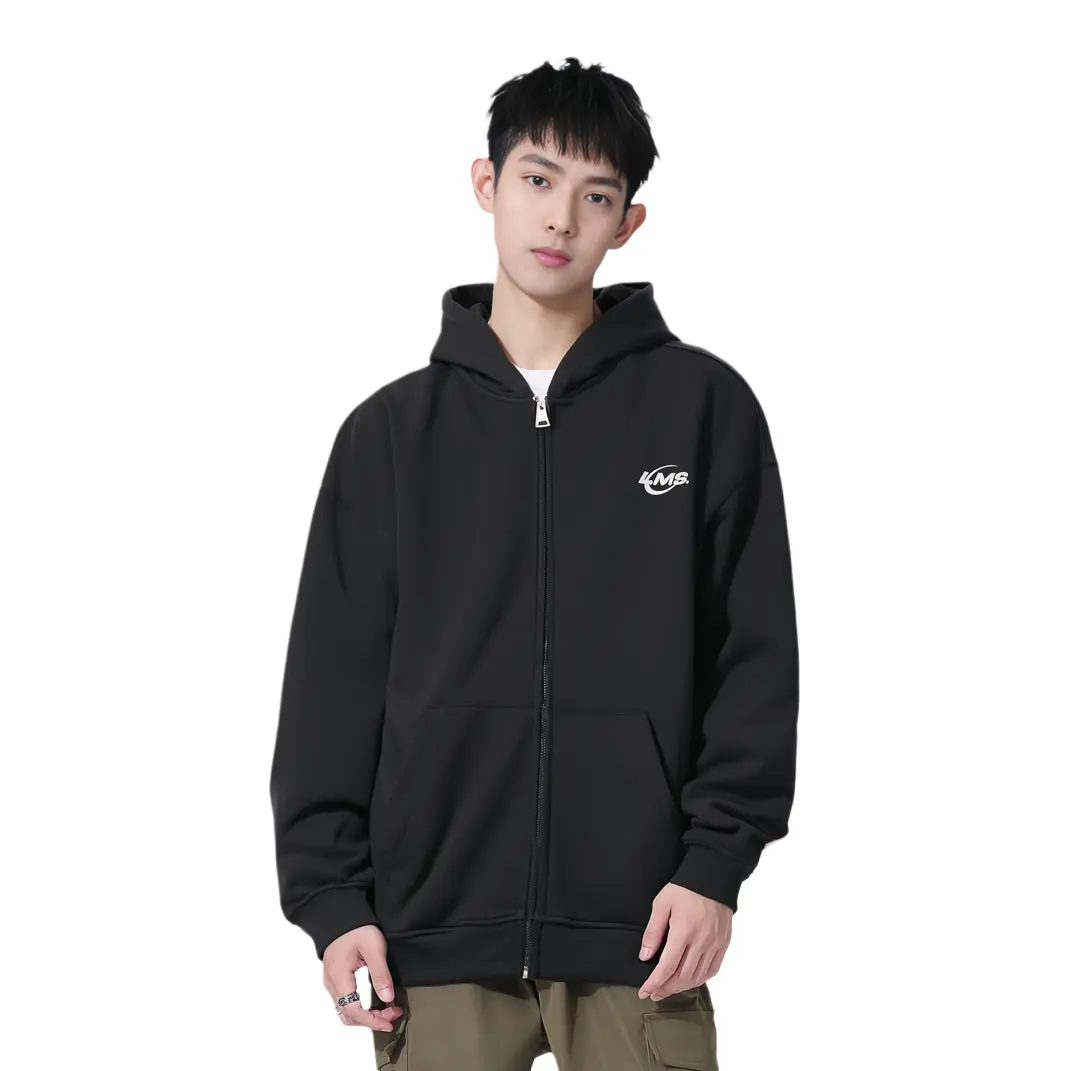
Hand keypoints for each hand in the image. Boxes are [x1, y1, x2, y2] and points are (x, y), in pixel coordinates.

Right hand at [323, 924, 404, 1029]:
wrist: (341, 916)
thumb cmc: (356, 928)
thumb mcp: (374, 947)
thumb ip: (381, 973)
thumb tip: (388, 998)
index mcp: (339, 977)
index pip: (354, 1011)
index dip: (373, 1021)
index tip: (390, 1021)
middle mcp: (331, 984)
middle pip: (349, 1015)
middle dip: (372, 1020)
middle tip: (393, 1014)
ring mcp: (331, 982)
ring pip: (346, 1011)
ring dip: (366, 1016)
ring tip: (386, 1011)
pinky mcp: (335, 979)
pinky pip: (345, 1002)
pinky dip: (360, 1008)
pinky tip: (374, 1003)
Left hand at [636, 882, 731, 999]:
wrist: (713, 877)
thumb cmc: (684, 889)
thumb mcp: (661, 904)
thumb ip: (653, 932)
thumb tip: (644, 957)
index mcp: (683, 933)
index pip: (666, 967)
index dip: (654, 983)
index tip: (644, 992)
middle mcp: (701, 943)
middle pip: (682, 977)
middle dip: (666, 989)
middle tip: (654, 993)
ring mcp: (714, 945)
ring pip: (697, 977)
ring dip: (681, 987)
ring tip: (668, 988)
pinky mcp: (723, 944)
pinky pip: (712, 970)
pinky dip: (700, 980)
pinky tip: (689, 980)